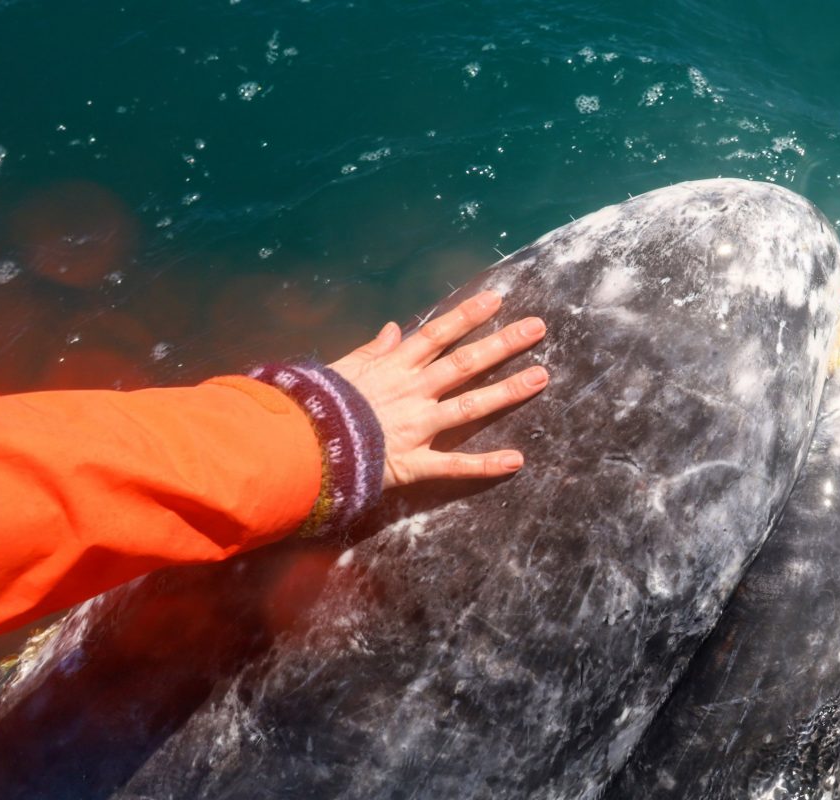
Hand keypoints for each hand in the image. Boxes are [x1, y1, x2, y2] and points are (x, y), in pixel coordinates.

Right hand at [329, 290, 547, 489]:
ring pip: (470, 406)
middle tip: (538, 328)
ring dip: (507, 391)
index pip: (437, 335)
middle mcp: (412, 392)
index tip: (496, 299)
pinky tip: (516, 461)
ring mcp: (417, 427)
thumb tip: (394, 328)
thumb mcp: (341, 369)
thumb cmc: (314, 405)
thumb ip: (371, 351)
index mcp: (393, 368)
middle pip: (464, 363)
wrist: (298, 445)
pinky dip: (486, 464)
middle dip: (502, 344)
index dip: (468, 316)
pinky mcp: (414, 463)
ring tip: (541, 377)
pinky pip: (455, 465)